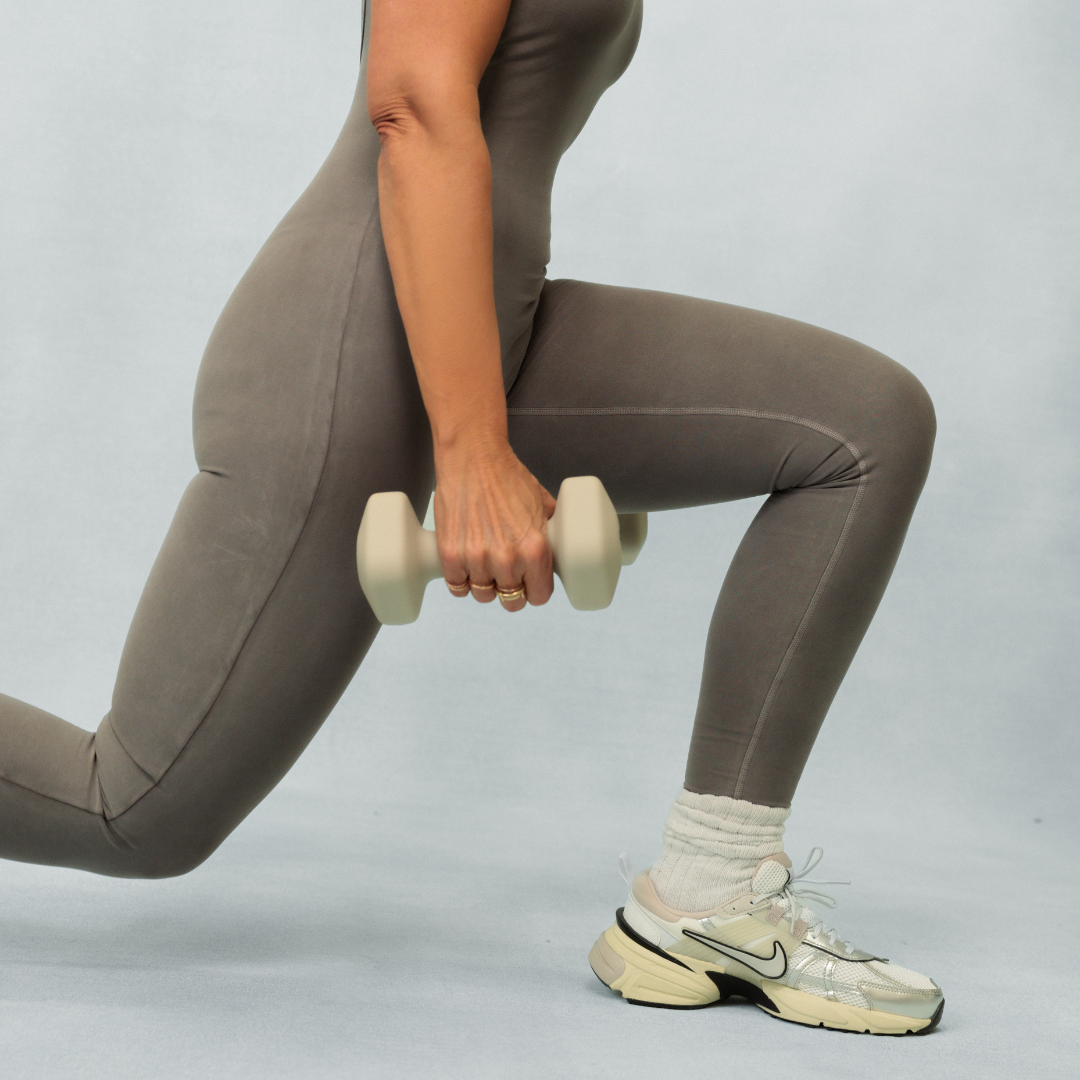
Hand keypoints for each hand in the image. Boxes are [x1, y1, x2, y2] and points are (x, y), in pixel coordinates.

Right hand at [433, 436, 556, 612]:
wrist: (472, 458)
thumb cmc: (508, 476)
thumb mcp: (542, 502)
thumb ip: (549, 528)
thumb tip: (558, 543)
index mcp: (534, 549)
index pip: (539, 596)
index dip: (537, 592)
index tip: (532, 586)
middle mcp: (506, 559)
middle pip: (511, 601)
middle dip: (512, 591)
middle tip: (508, 577)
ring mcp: (476, 558)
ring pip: (483, 595)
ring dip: (485, 586)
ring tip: (486, 568)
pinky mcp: (449, 555)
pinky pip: (457, 587)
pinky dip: (461, 581)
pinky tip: (467, 569)